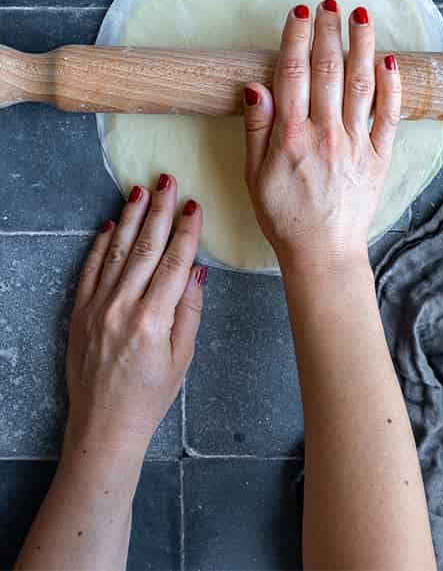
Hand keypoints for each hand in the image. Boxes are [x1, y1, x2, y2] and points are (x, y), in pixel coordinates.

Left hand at [66, 177, 205, 455]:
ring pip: (117, 252)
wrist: (103, 427)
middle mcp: (122, 309)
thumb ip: (189, 312)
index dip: (187, 231)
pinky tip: (112, 225)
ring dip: (131, 218)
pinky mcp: (79, 314)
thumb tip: (197, 271)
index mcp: (153, 320)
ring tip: (141, 191)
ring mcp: (97, 309)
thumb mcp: (182, 358)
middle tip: (168, 181)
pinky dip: (101, 246)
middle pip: (146, 248)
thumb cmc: (149, 398)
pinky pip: (90, 271)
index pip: (175, 262)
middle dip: (160, 211)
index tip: (195, 205)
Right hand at [241, 1, 404, 276]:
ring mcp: (356, 142)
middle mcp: (326, 133)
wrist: (322, 253)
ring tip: (361, 16)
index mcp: (291, 136)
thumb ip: (257, 127)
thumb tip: (255, 85)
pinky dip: (391, 85)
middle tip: (329, 3)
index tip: (300, 12)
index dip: (296, 38)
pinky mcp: (379, 155)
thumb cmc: (284, 215)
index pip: (293, 74)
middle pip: (328, 70)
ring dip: (362, 45)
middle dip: (329, 31)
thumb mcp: (254, 175)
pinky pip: (388, 114)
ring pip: (361, 83)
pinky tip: (389, 60)